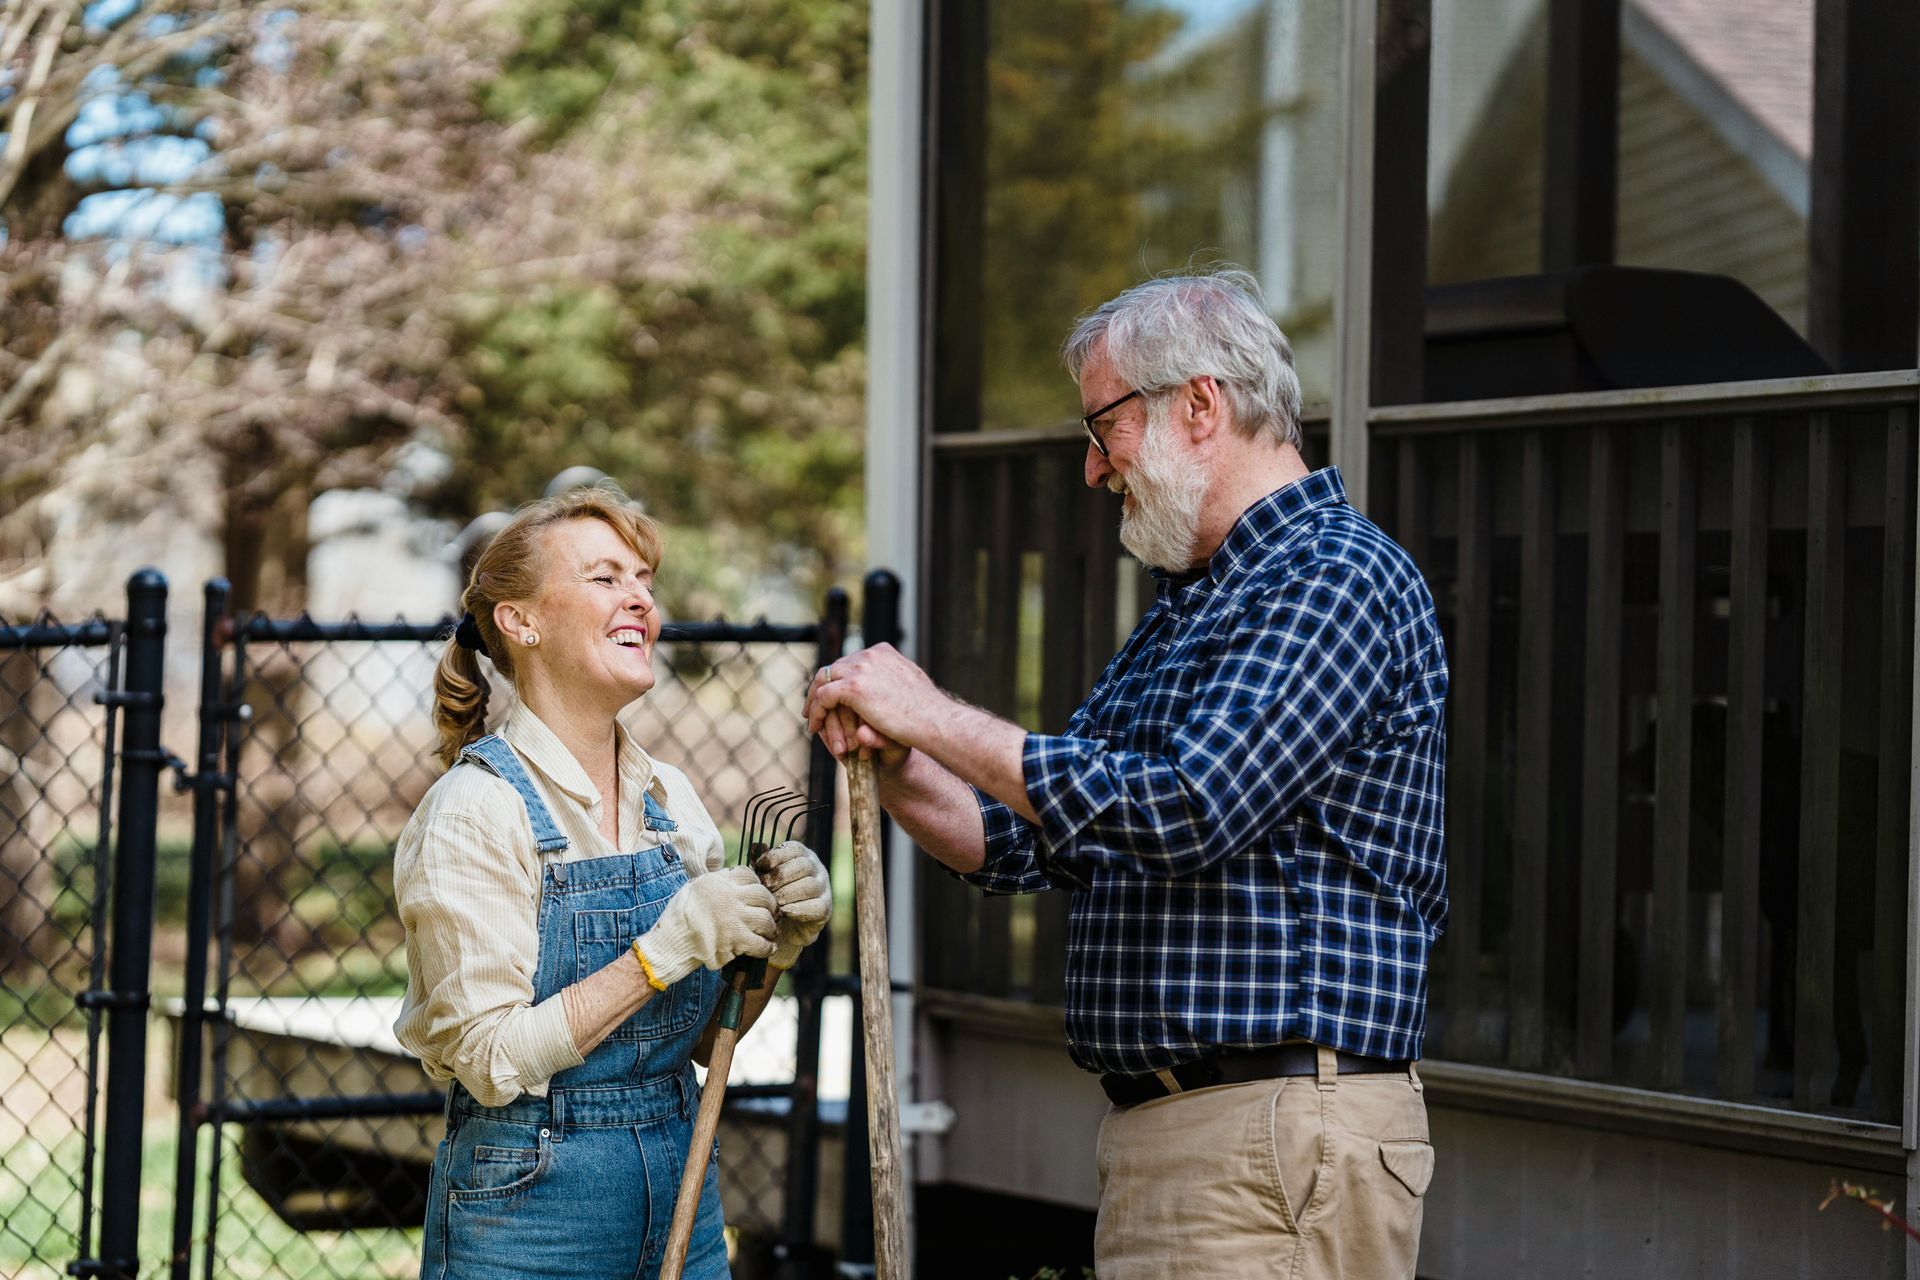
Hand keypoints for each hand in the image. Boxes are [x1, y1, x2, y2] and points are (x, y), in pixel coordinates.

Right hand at [635, 866, 776, 987]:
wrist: (671, 943)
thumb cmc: (679, 917)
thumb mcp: (694, 888)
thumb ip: (715, 883)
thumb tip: (732, 880)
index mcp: (718, 882)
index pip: (748, 874)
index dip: (756, 884)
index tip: (757, 895)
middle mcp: (729, 897)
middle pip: (763, 896)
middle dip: (769, 905)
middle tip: (770, 913)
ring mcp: (734, 919)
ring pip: (766, 919)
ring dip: (770, 927)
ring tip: (770, 932)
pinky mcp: (736, 941)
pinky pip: (761, 943)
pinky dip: (767, 947)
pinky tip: (768, 947)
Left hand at [754, 840, 831, 968]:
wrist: (784, 927)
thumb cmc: (773, 895)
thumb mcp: (765, 878)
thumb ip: (761, 864)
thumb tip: (755, 847)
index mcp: (803, 856)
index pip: (794, 848)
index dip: (776, 856)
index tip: (760, 867)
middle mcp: (817, 869)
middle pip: (803, 865)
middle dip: (780, 877)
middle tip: (765, 888)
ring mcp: (823, 888)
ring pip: (810, 886)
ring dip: (788, 894)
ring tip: (772, 902)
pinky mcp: (825, 908)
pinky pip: (817, 906)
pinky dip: (799, 909)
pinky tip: (784, 912)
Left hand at [804, 644, 932, 765]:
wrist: (934, 720)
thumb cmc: (927, 710)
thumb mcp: (909, 685)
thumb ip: (892, 679)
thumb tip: (884, 681)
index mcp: (883, 652)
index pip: (850, 661)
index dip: (838, 677)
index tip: (832, 693)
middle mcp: (869, 655)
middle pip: (833, 667)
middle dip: (822, 686)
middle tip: (814, 705)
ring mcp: (860, 669)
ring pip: (823, 679)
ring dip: (814, 698)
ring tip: (811, 716)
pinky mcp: (852, 687)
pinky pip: (822, 697)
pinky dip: (815, 711)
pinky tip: (814, 725)